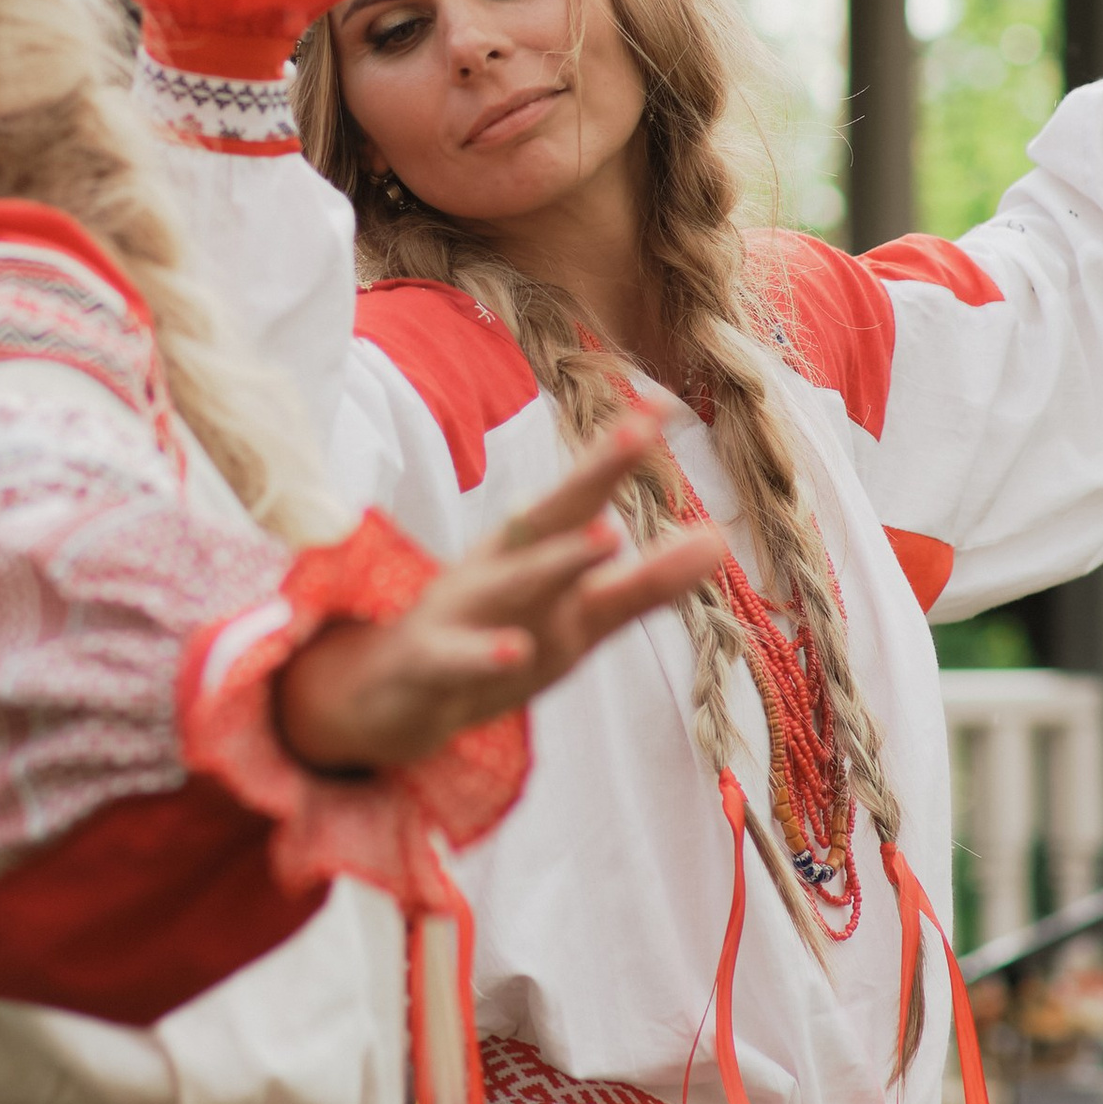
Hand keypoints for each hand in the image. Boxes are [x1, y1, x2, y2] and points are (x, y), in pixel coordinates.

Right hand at [276, 424, 726, 772]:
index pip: (582, 498)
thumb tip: (718, 540)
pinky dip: (485, 654)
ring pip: (512, 583)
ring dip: (557, 559)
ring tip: (608, 535)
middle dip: (593, 476)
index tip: (663, 409)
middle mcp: (498, 570)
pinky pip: (458, 659)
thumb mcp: (576, 616)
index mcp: (530, 552)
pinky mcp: (429, 663)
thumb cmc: (489, 636)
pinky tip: (518, 651)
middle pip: (549, 518)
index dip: (620, 457)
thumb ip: (645, 585)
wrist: (384, 694)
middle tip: (637, 434)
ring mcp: (461, 613)